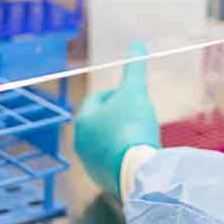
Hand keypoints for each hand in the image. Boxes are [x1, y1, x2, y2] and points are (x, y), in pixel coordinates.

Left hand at [74, 42, 160, 199]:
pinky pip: (114, 160)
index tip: (133, 94)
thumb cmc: (132, 126)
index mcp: (83, 120)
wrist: (138, 170)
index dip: (116, 92)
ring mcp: (91, 164)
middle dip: (119, 114)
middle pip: (101, 121)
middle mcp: (81, 143)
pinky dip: (125, 153)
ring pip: (106, 142)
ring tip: (142, 132)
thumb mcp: (135, 92)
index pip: (97, 99)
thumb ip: (134, 68)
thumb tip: (136, 43)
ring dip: (121, 134)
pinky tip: (141, 151)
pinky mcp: (103, 181)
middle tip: (139, 111)